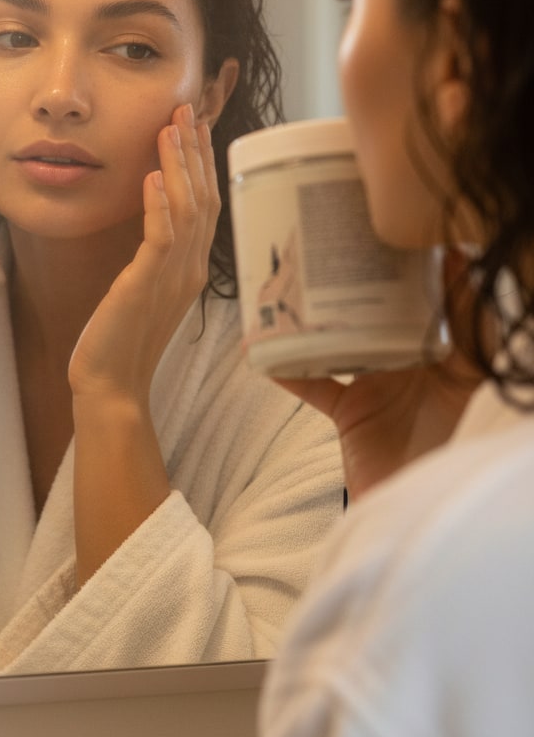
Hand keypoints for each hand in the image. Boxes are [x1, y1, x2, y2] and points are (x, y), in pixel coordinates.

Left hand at [68, 102, 217, 405]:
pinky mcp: (147, 286)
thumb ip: (153, 256)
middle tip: (187, 107)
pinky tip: (151, 176)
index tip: (194, 124)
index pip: (205, 204)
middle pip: (203, 197)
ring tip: (170, 126)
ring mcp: (172, 277)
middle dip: (194, 150)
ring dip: (178, 165)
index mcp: (191, 268)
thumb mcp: (142, 289)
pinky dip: (158, 204)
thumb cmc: (120, 339)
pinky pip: (160, 238)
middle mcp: (189, 269)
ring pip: (186, 210)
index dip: (202, 162)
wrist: (112, 385)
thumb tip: (153, 220)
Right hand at [276, 248, 483, 500]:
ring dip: (316, 320)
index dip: (420, 268)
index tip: (398, 232)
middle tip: (338, 247)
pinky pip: (313, 385)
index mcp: (444, 354)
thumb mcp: (467, 380)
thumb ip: (473, 334)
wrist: (414, 505)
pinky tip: (262, 353)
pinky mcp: (349, 412)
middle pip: (380, 314)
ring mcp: (376, 387)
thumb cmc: (448, 449)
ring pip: (341, 341)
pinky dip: (288, 371)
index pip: (432, 301)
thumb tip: (465, 271)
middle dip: (360, 283)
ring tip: (293, 286)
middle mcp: (409, 364)